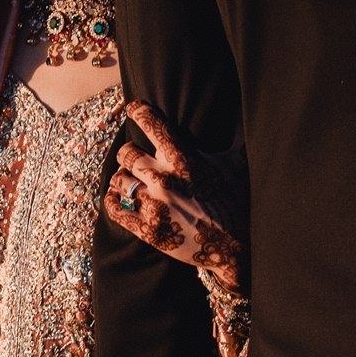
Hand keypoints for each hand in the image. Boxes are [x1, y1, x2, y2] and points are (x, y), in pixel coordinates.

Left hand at [103, 103, 247, 291]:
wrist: (235, 247)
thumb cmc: (237, 201)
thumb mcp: (236, 164)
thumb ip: (235, 135)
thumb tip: (243, 111)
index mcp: (183, 159)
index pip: (150, 124)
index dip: (138, 111)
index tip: (133, 108)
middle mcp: (163, 178)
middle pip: (126, 152)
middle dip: (128, 152)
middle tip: (132, 156)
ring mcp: (153, 205)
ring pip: (119, 179)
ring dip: (122, 177)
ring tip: (128, 179)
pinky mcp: (146, 229)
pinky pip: (115, 208)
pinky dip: (112, 201)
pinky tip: (116, 197)